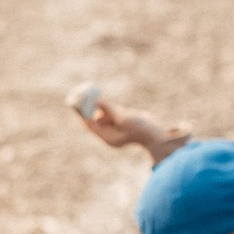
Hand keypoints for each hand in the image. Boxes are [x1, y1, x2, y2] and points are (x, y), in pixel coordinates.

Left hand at [74, 86, 192, 162]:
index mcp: (108, 138)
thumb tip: (96, 101)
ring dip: (106, 108)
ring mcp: (116, 129)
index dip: (83, 113)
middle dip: (91, 109)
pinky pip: (112, 114)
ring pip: (104, 115)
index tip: (76, 102)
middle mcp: (110, 134)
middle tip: (83, 95)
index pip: (90, 124)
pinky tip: (120, 109)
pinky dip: (112, 108)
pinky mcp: (122, 123)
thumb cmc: (142, 128)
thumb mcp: (124, 118)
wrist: (157, 133)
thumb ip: (110, 110)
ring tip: (114, 108)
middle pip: (96, 119)